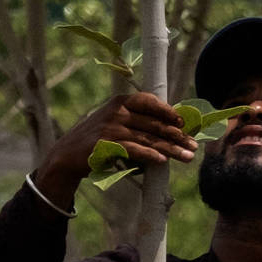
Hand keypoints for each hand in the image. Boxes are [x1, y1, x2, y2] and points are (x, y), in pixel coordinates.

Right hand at [35, 92, 195, 210]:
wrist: (68, 154)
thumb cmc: (98, 138)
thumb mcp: (115, 121)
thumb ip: (138, 121)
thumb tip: (171, 127)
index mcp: (121, 101)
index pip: (150, 101)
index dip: (169, 111)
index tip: (184, 123)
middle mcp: (117, 111)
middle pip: (154, 123)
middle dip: (177, 135)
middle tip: (193, 145)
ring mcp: (112, 128)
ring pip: (148, 138)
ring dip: (170, 148)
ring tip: (186, 156)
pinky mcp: (107, 145)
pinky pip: (134, 149)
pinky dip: (150, 155)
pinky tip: (162, 160)